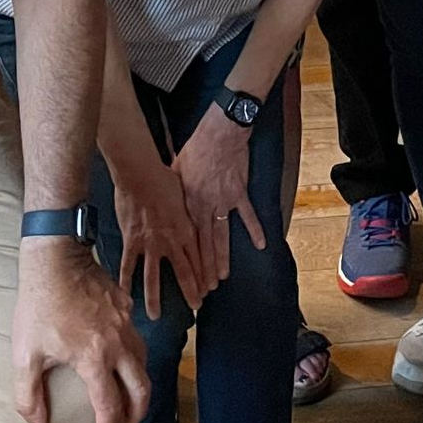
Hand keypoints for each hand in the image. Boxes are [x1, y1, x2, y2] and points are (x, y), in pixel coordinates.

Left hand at [13, 240, 148, 422]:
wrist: (56, 257)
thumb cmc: (39, 305)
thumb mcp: (25, 354)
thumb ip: (29, 396)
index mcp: (94, 359)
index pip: (110, 407)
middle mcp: (117, 344)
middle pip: (141, 388)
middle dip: (136, 414)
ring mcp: (126, 323)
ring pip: (144, 362)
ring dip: (139, 385)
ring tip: (126, 396)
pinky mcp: (126, 306)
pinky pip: (137, 338)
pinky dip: (133, 357)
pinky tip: (119, 357)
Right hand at [109, 152, 208, 317]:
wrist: (141, 173)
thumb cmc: (164, 179)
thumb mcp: (186, 195)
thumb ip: (189, 212)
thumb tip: (195, 214)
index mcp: (187, 229)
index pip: (199, 259)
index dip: (204, 276)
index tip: (209, 289)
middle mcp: (171, 241)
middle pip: (184, 272)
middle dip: (191, 292)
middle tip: (196, 307)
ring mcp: (150, 243)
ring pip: (153, 277)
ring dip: (155, 298)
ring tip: (155, 316)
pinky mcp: (131, 241)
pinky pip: (127, 265)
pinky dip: (125, 281)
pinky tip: (124, 296)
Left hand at [171, 106, 265, 289]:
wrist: (220, 134)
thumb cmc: (197, 148)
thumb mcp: (176, 168)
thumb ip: (172, 188)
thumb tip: (162, 197)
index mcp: (188, 203)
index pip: (187, 238)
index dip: (187, 259)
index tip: (187, 276)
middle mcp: (205, 207)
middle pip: (204, 243)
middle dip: (204, 267)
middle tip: (206, 288)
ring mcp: (224, 201)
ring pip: (222, 235)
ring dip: (222, 257)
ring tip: (223, 277)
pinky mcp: (240, 193)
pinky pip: (248, 215)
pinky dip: (255, 229)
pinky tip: (261, 245)